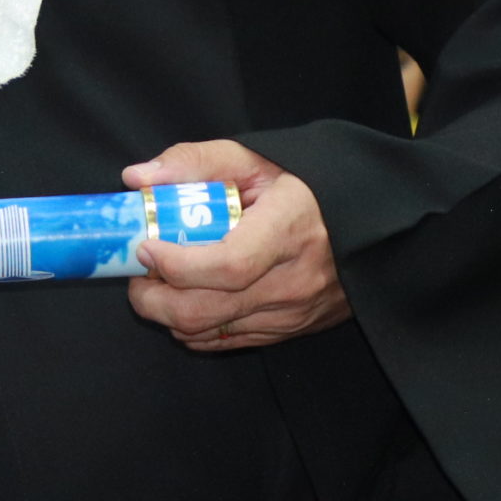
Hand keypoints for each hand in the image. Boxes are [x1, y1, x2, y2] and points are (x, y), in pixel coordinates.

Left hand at [122, 140, 348, 351]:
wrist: (364, 226)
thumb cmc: (301, 187)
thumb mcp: (253, 159)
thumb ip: (194, 162)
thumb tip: (136, 178)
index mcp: (288, 230)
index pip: (228, 265)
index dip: (177, 264)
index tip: (145, 247)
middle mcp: (294, 281)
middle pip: (207, 310)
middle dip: (154, 298)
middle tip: (135, 274)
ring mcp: (293, 313)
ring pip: (210, 332)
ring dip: (168, 313)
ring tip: (157, 283)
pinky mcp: (290, 332)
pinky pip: (226, 341)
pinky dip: (194, 327)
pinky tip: (186, 298)